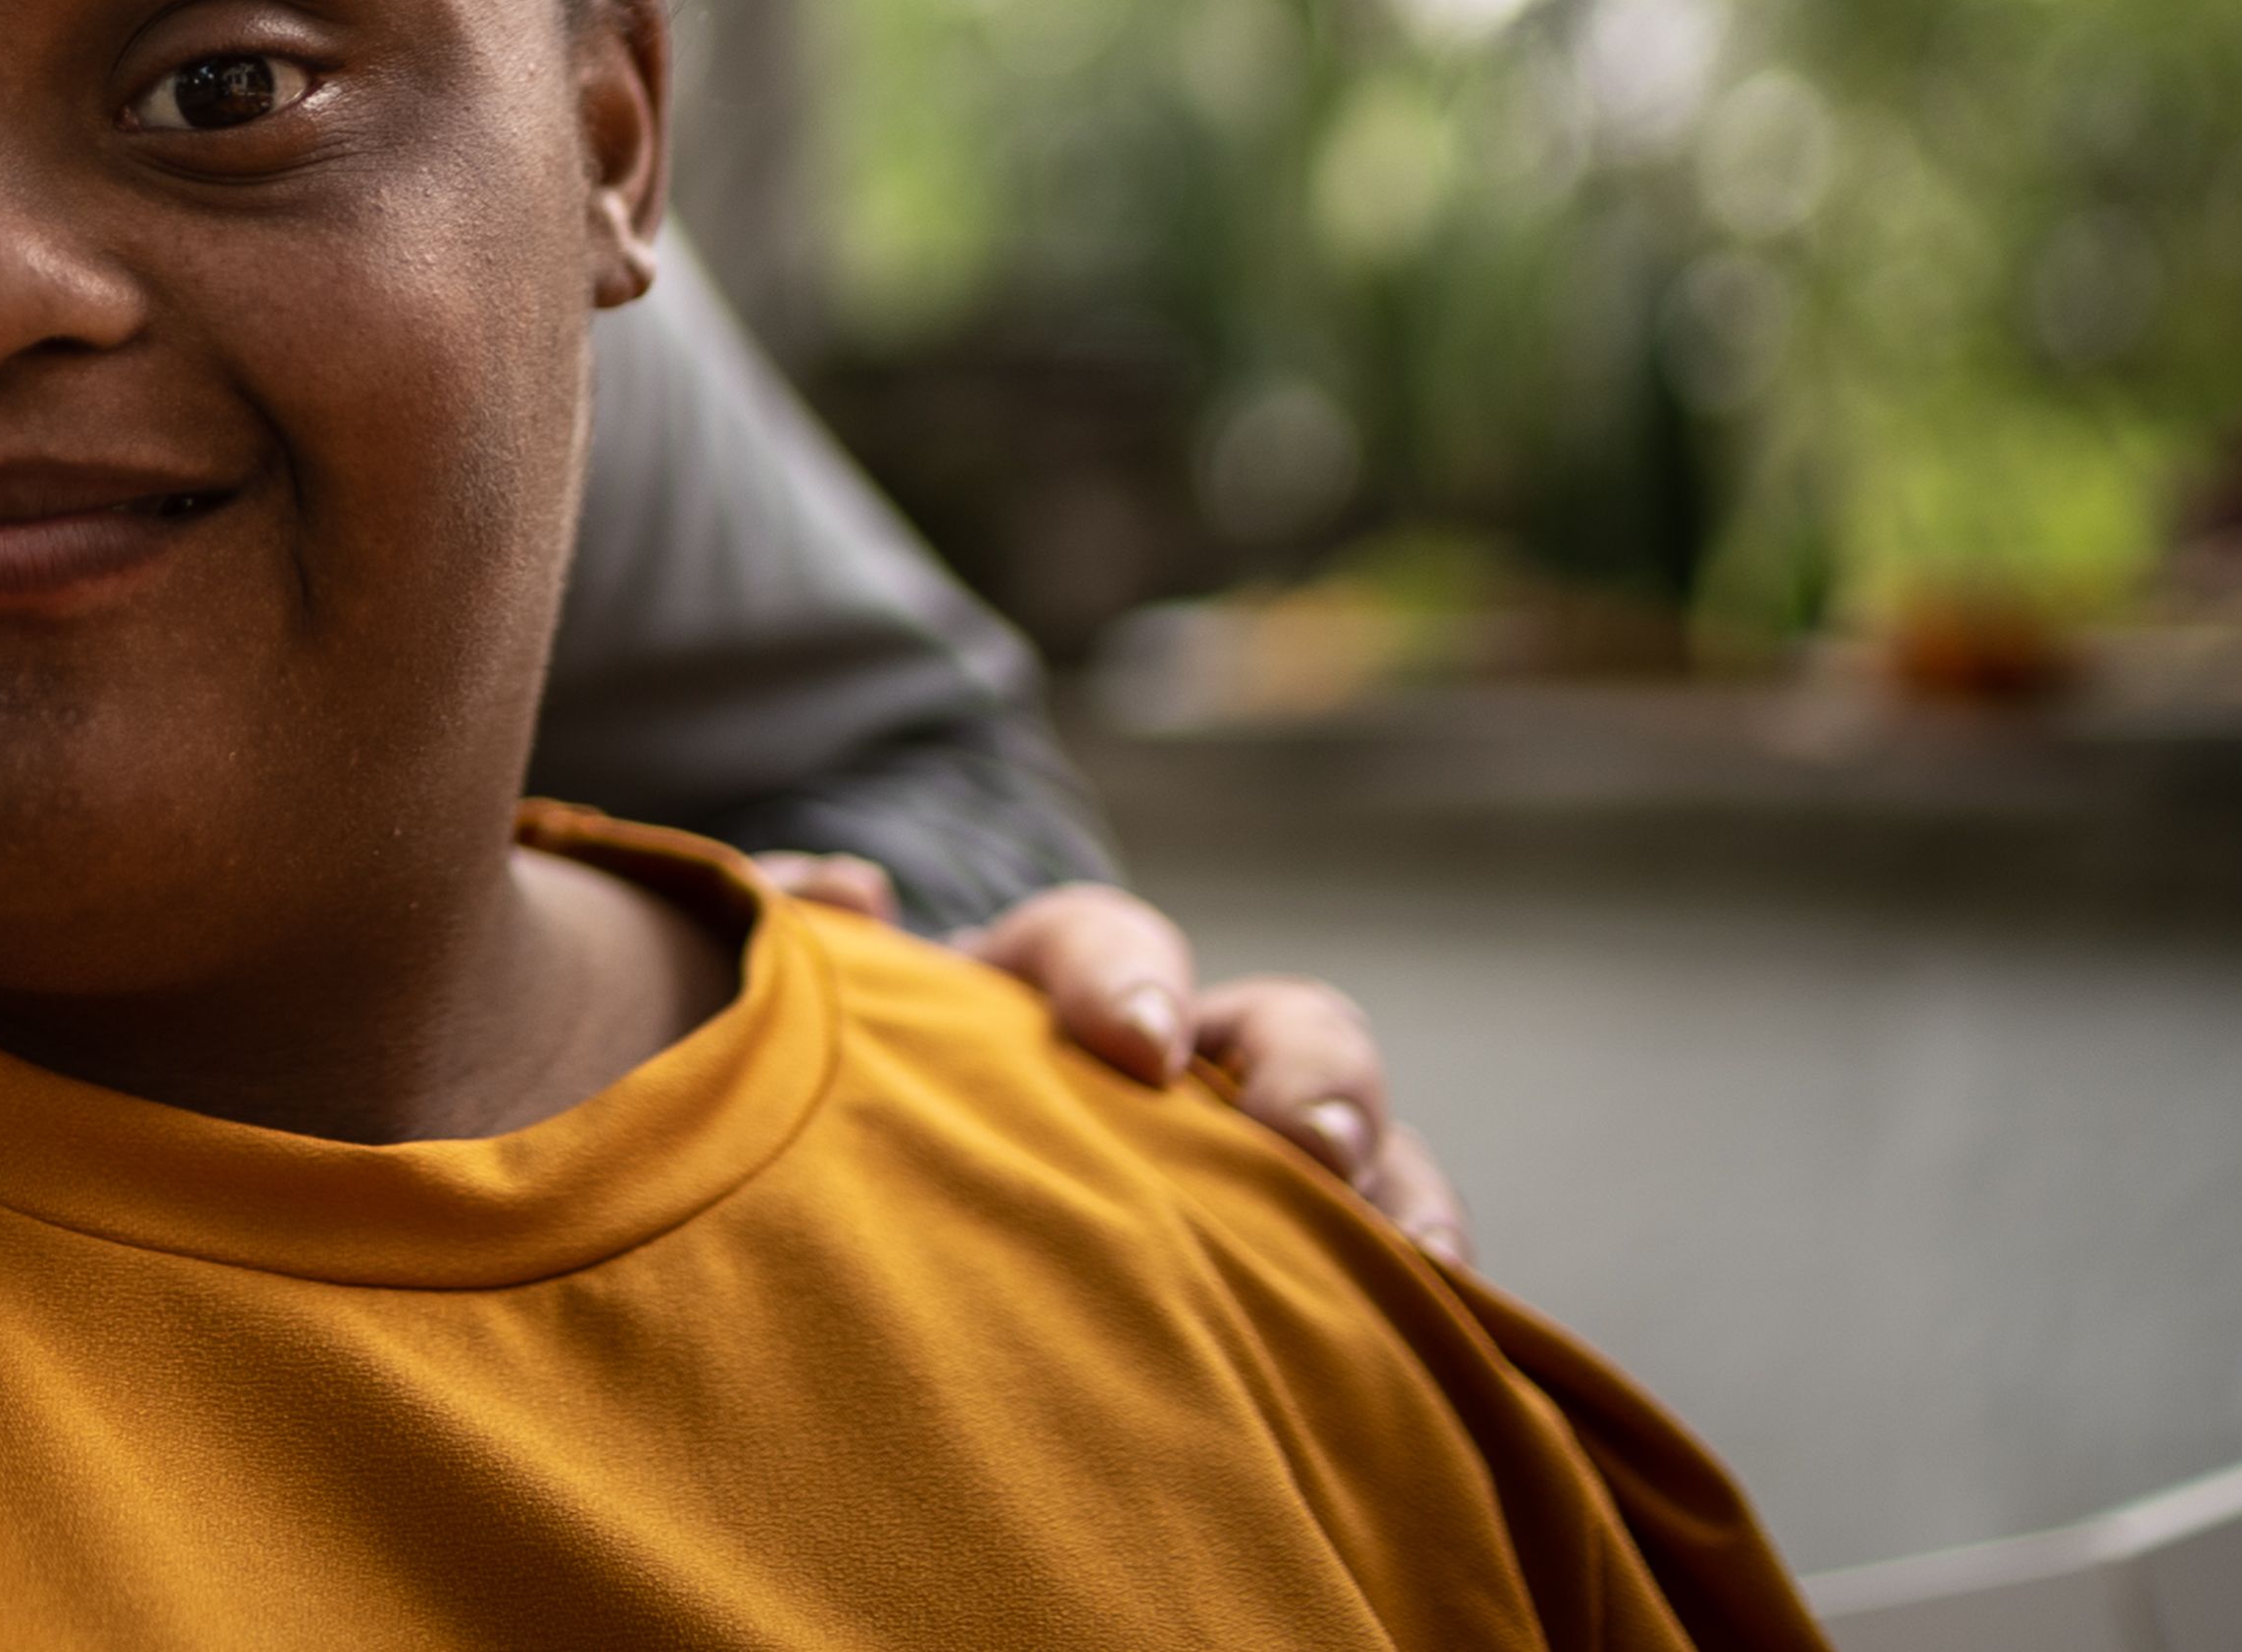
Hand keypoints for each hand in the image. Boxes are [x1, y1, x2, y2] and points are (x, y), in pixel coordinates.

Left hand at [755, 859, 1470, 1266]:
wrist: (874, 1253)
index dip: (1125, 974)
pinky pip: (1396, 1280)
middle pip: (1280, 1029)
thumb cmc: (844, 1121)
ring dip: (1402, 1186)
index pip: (1103, 942)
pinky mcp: (1299, 1275)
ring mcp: (1249, 1172)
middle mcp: (1177, 1072)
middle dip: (1313, 1072)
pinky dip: (1442, 1301)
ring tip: (1424, 1260)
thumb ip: (787, 941)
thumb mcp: (803, 1030)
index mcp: (1048, 997)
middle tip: (1308, 1146)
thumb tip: (853, 889)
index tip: (1124, 1047)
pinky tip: (1453, 1352)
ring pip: (1367, 1152)